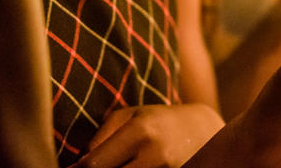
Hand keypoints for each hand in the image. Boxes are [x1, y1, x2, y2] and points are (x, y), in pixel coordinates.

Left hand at [76, 103, 222, 167]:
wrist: (203, 131)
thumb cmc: (158, 122)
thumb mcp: (129, 117)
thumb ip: (100, 138)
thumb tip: (76, 164)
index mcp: (141, 132)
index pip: (94, 165)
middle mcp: (156, 156)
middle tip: (94, 167)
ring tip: (119, 163)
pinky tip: (132, 167)